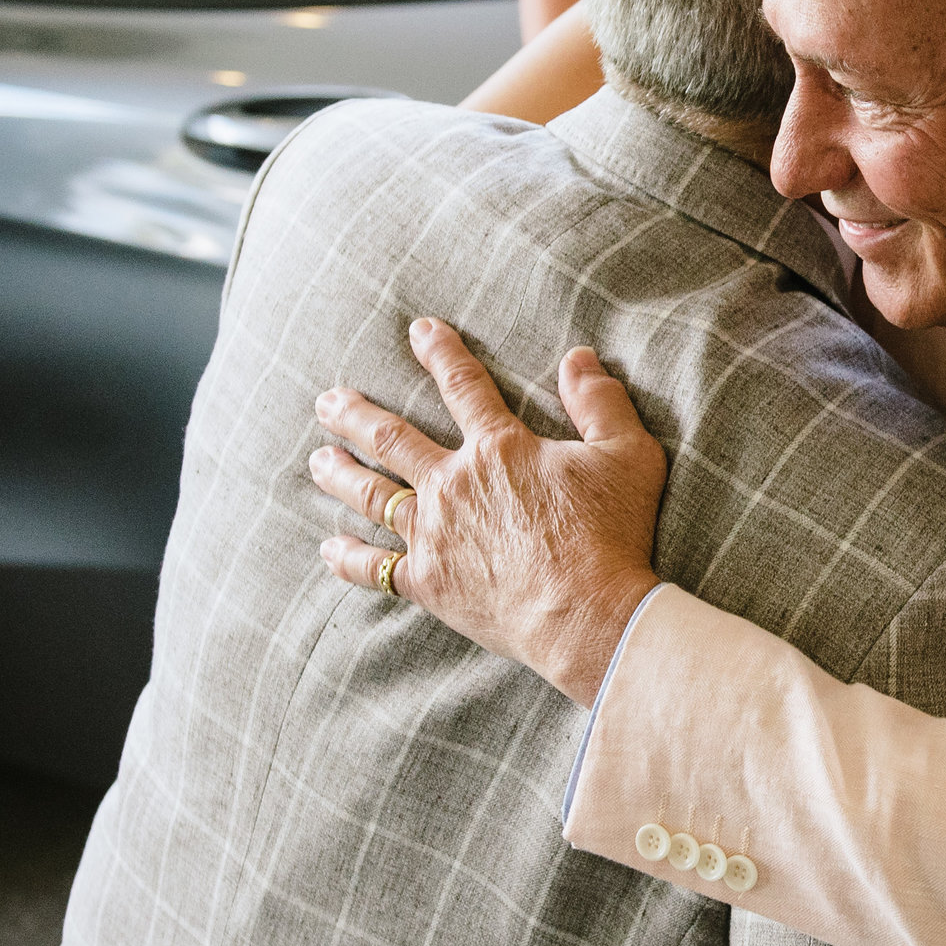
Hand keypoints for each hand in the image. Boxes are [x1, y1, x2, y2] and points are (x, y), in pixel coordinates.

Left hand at [310, 318, 667, 705]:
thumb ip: (601, 402)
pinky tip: (329, 547)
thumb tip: (578, 358)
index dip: (441, 353)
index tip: (418, 331)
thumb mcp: (628, 455)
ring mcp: (433, 534)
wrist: (586, 615)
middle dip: (356, 415)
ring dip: (342, 474)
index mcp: (499, 448)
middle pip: (392, 439)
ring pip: (373, 495)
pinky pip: (375, 568)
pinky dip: (348, 557)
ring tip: (318, 461)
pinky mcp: (427, 582)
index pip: (463, 386)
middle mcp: (454, 484)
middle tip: (327, 401)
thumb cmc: (612, 535)